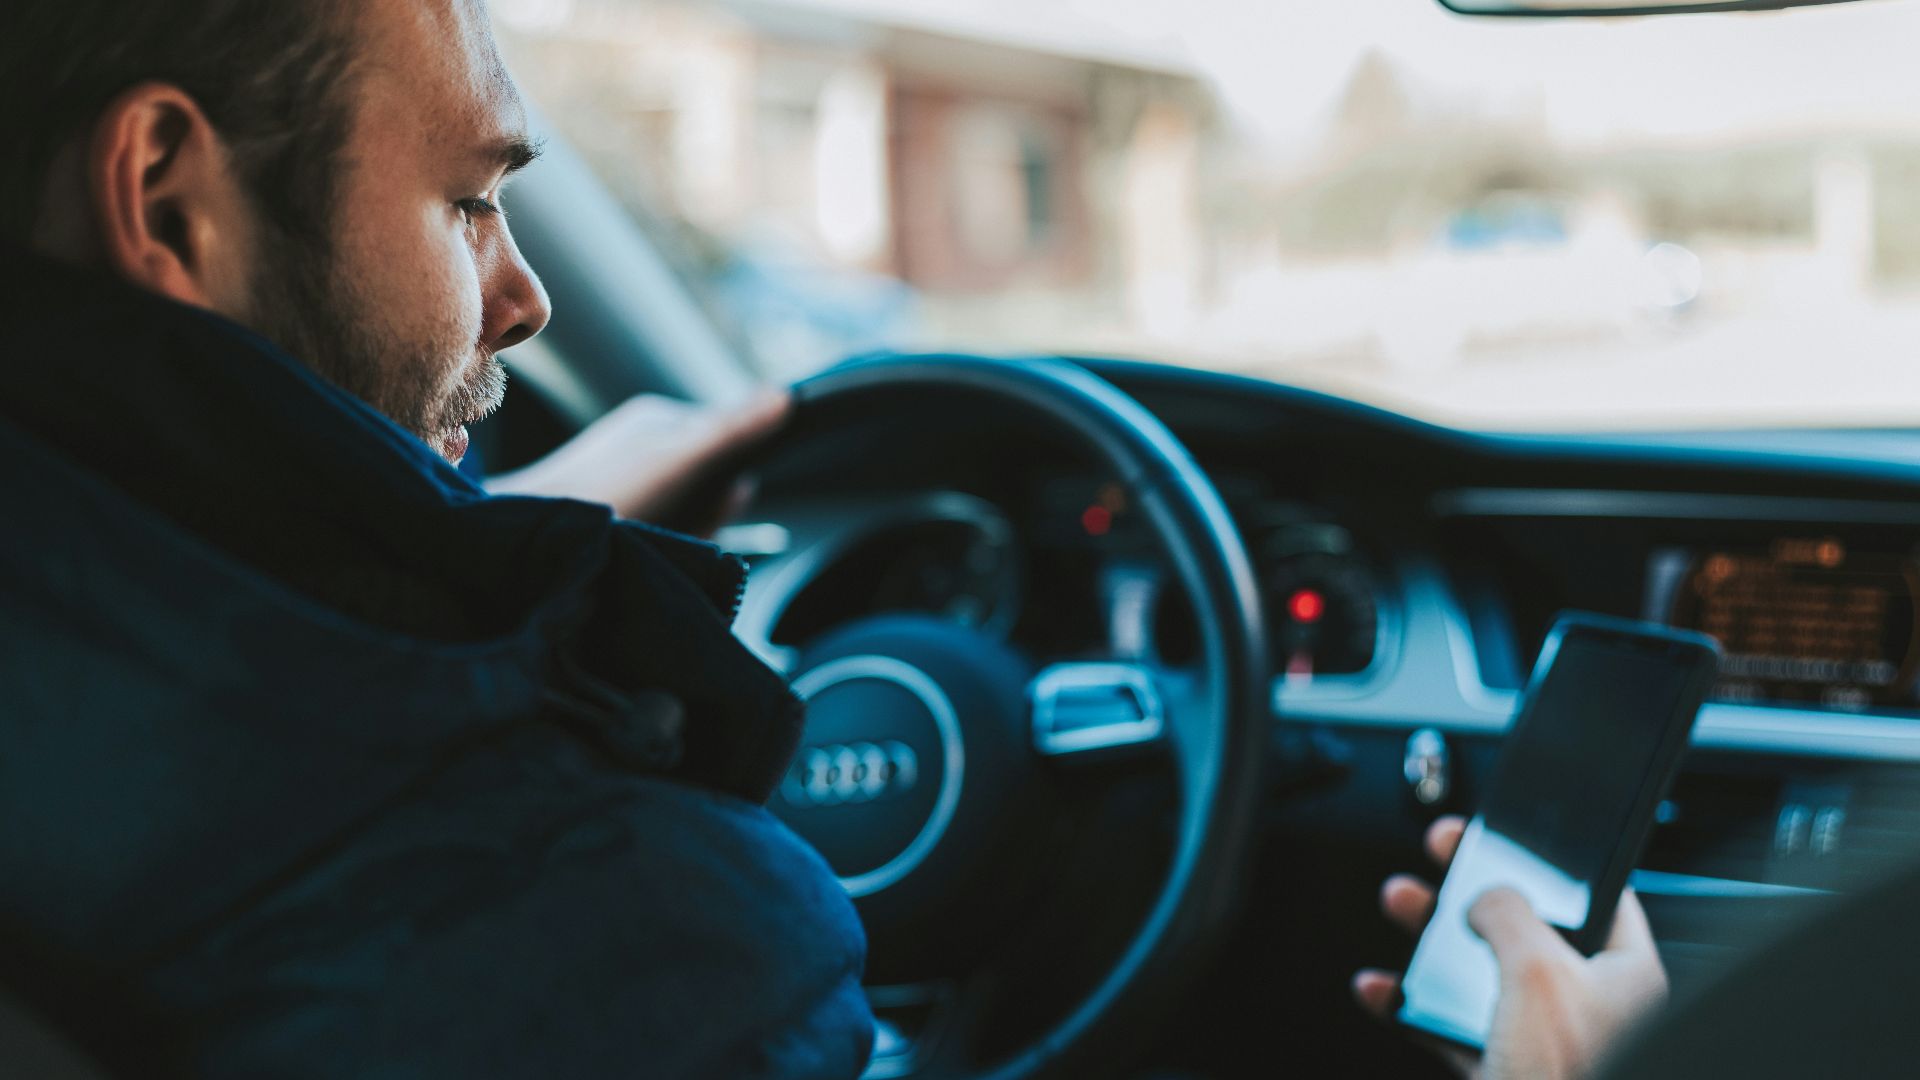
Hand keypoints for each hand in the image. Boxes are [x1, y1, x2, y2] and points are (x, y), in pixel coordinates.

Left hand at [487, 390, 789, 535]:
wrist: (528, 542)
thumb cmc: (604, 496)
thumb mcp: (680, 460)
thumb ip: (732, 429)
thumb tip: (785, 397)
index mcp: (658, 421)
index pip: (728, 440)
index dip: (734, 480)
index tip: (722, 499)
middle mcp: (641, 447)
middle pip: (709, 483)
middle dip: (708, 514)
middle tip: (681, 528)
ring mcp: (624, 482)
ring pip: (685, 513)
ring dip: (684, 535)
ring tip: (654, 540)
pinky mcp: (609, 517)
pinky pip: (657, 532)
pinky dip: (660, 547)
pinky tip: (640, 551)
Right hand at [1352, 817, 1668, 1079]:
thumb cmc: (1566, 1077)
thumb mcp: (1538, 972)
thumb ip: (1510, 915)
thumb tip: (1488, 895)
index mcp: (1624, 974)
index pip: (1596, 895)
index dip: (1549, 859)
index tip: (1507, 834)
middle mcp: (1589, 1005)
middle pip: (1525, 926)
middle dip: (1471, 889)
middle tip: (1440, 855)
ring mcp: (1545, 1040)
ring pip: (1482, 971)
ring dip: (1433, 939)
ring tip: (1400, 904)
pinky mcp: (1505, 1071)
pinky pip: (1451, 1027)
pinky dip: (1411, 1005)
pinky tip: (1382, 989)